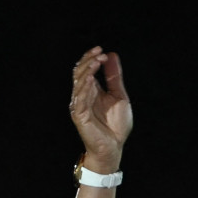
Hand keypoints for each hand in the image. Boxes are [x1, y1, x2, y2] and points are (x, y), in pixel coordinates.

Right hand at [69, 46, 132, 172]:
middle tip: (100, 53)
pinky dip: (84, 86)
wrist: (114, 147)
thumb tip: (112, 55)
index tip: (102, 50)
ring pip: (78, 82)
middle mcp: (82, 94)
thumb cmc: (116, 125)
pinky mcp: (79, 114)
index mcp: (91, 89)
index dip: (91, 58)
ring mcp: (79, 104)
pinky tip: (91, 78)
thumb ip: (114, 77)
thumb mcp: (119, 96)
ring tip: (97, 61)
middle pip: (80, 72)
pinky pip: (79, 97)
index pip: (86, 68)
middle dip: (89, 61)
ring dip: (87, 70)